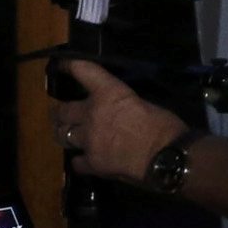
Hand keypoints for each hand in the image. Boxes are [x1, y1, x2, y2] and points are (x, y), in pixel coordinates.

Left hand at [49, 58, 190, 187]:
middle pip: (62, 111)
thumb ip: (124, 104)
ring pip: (63, 135)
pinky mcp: (93, 163)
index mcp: (108, 93)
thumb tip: (121, 111)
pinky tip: (83, 160)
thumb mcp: (143, 103)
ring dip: (64, 134)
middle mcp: (91, 114)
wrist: (167, 157)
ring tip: (65, 135)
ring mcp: (89, 140)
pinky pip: (76, 162)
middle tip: (60, 114)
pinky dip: (79, 160)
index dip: (69, 65)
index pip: (82, 70)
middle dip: (59, 113)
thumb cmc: (165, 126)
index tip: (62, 64)